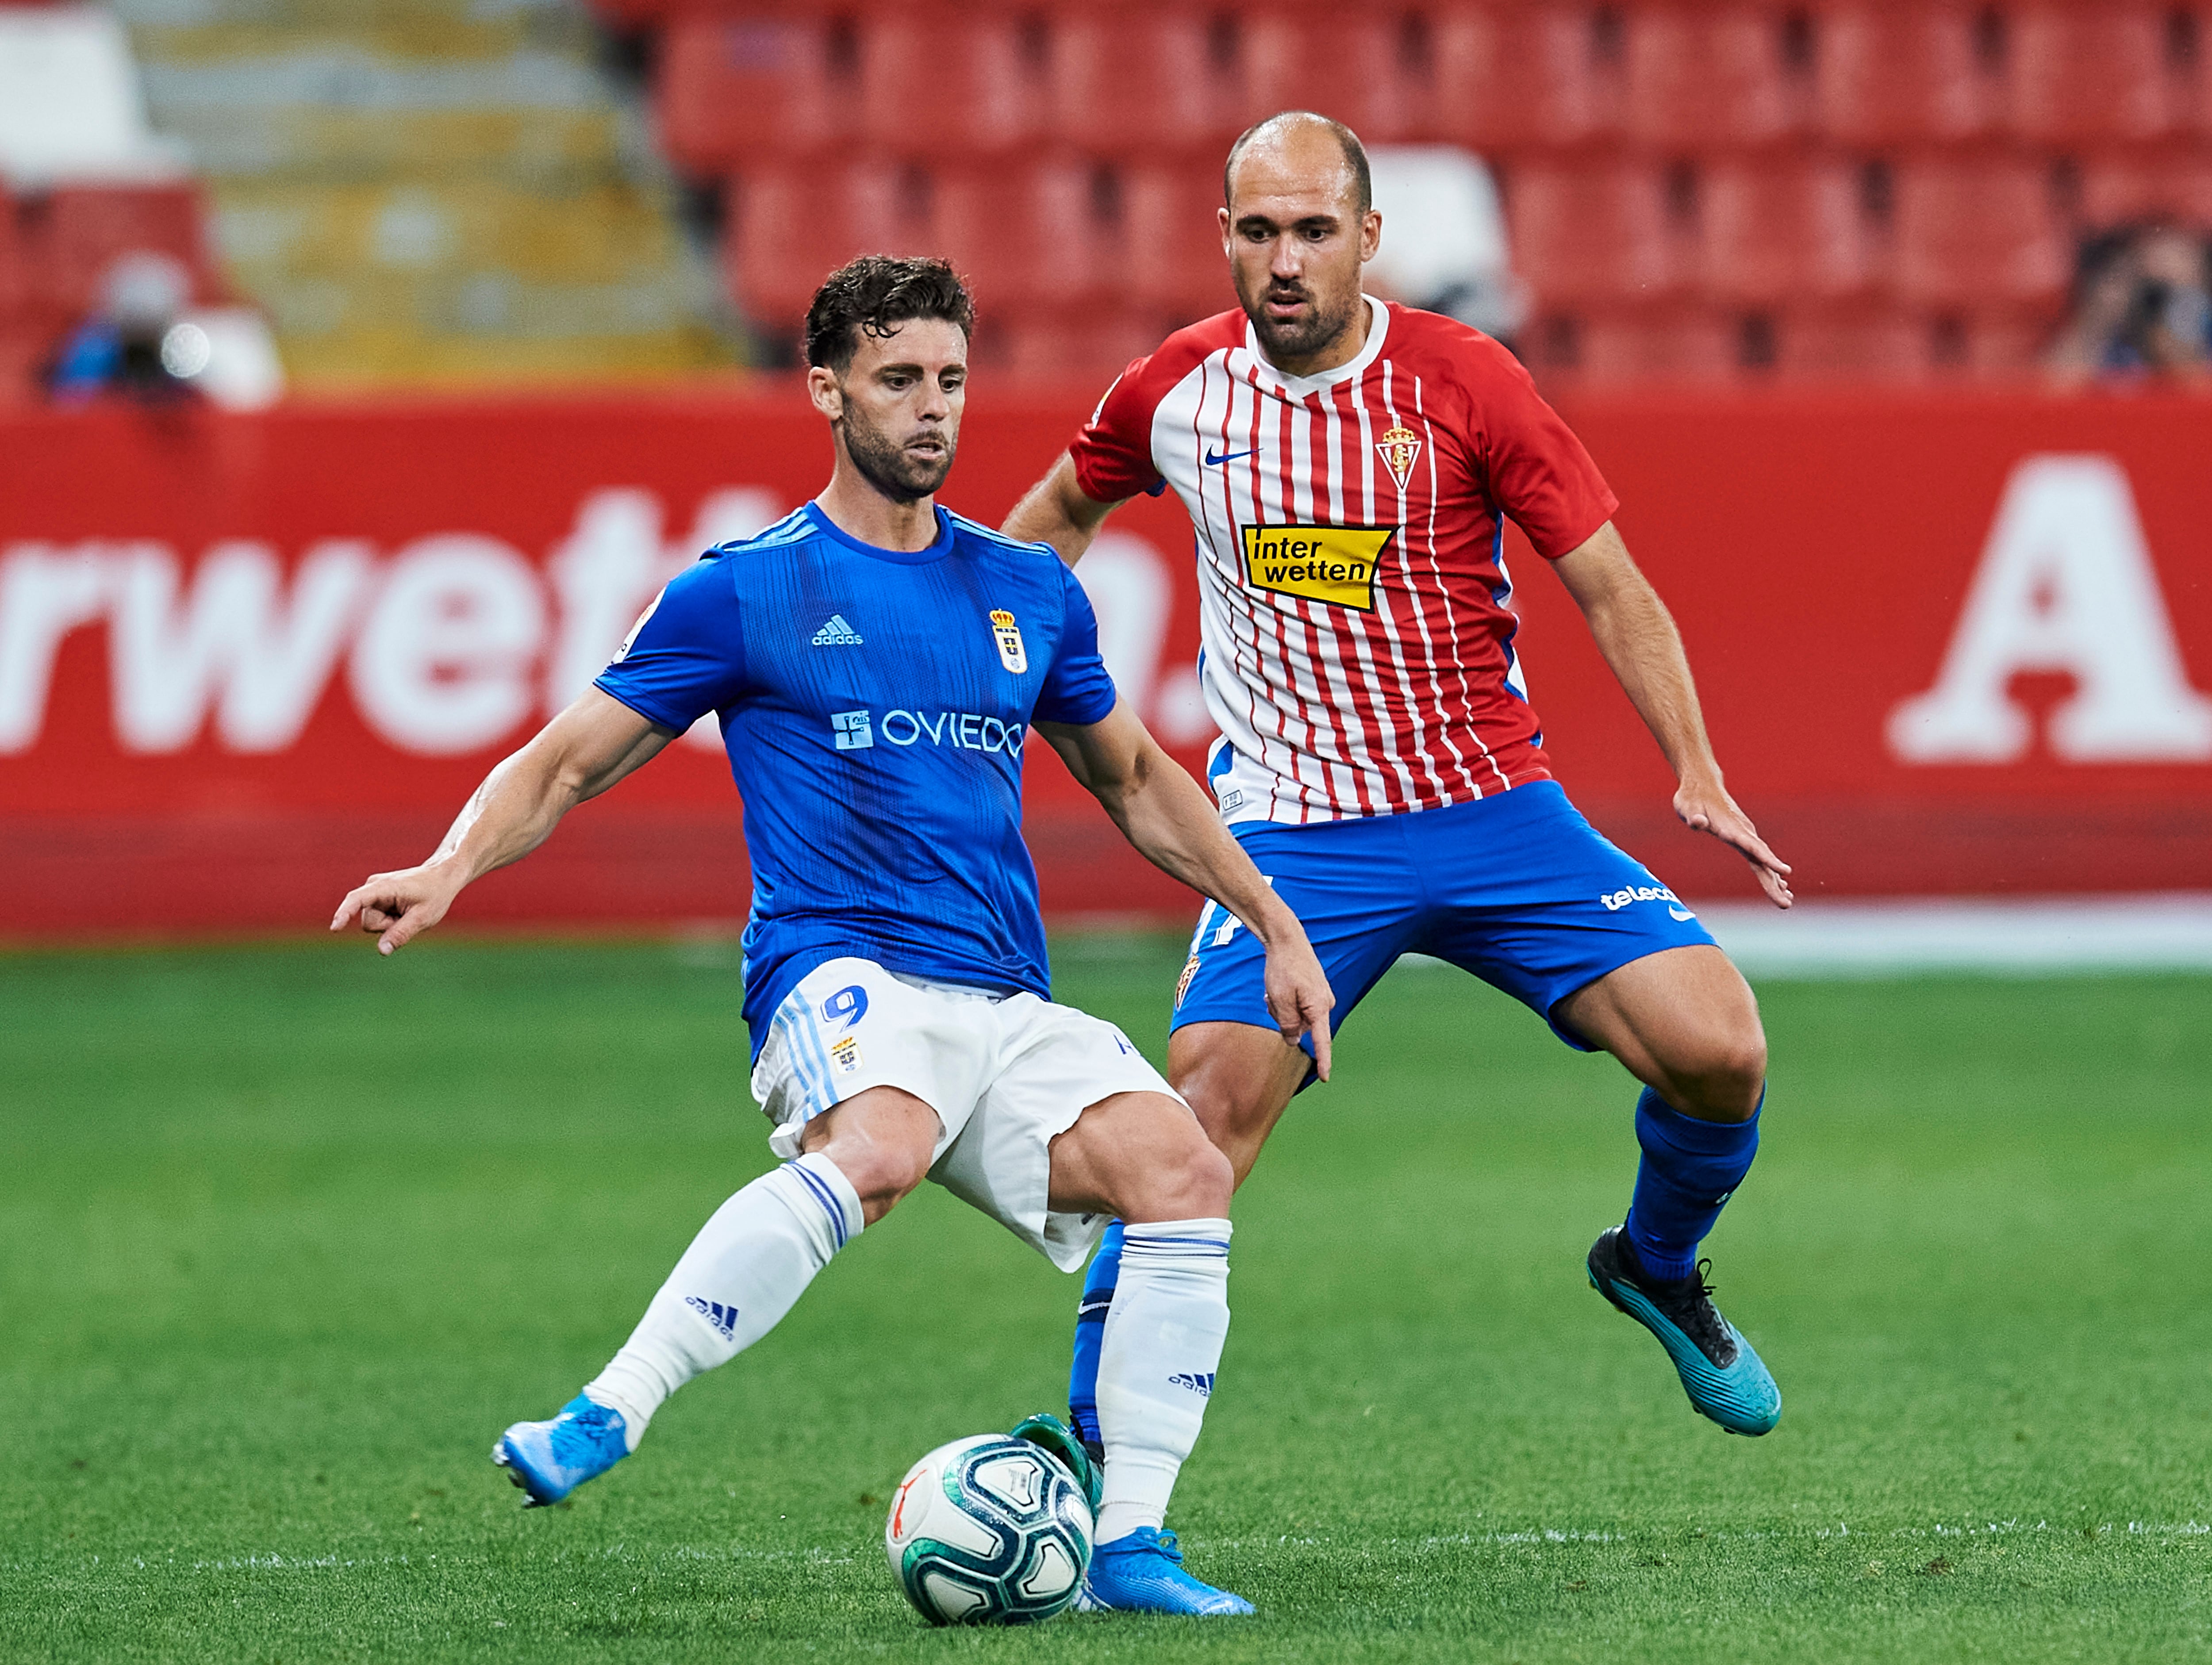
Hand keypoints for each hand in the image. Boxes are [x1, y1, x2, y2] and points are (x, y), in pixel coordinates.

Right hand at [330, 861, 465, 954]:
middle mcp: (373, 886)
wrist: (440, 878)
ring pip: (372, 924)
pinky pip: (376, 920)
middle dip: (388, 927)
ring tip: (407, 911)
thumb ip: (401, 933)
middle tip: (409, 915)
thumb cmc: (434, 895)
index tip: (335, 928)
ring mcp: (373, 892)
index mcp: (384, 887)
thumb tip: (382, 951)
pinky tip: (402, 911)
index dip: (344, 914)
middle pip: (369, 923)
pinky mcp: (374, 899)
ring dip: (390, 924)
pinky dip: (389, 921)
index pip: (357, 900)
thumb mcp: (422, 917)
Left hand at [1260, 928, 1335, 1081]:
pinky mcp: (1313, 991)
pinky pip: (1297, 1005)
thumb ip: (1288, 1025)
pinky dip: (1284, 1001)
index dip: (1323, 1060)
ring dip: (1281, 1008)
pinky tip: (1276, 987)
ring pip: (1296, 1016)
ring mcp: (1320, 996)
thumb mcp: (1280, 1000)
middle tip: (1271, 999)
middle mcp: (1325, 1003)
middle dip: (1283, 1018)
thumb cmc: (1282, 968)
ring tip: (1273, 990)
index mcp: (1320, 1007)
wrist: (1286, 938)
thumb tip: (1294, 1041)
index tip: (1326, 1077)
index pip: (1322, 1040)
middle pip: (1301, 1027)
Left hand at [1674, 775, 1792, 908]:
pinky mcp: (1743, 837)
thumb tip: (1697, 822)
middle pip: (1761, 860)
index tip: (1784, 872)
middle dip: (1773, 882)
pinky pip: (1759, 858)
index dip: (1768, 859)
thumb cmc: (1691, 799)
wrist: (1702, 785)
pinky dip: (1769, 872)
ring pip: (1763, 861)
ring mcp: (1745, 835)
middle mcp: (1743, 832)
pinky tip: (1780, 885)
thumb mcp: (1686, 807)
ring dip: (1774, 881)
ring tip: (1786, 901)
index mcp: (1732, 828)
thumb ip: (1693, 817)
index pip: (1753, 846)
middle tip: (1786, 904)